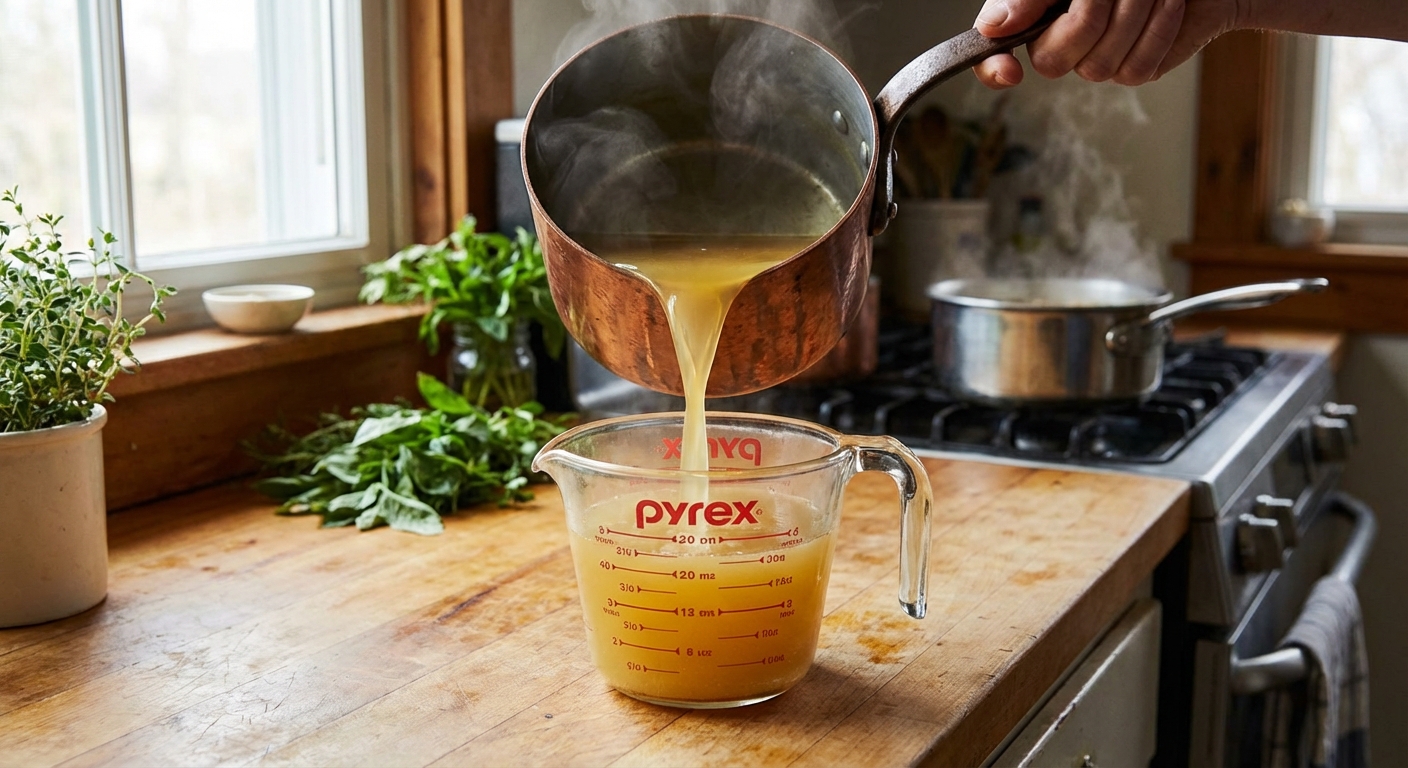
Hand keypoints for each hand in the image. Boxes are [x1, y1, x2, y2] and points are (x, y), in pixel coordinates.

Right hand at [972, 0, 1239, 87]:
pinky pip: (1136, 69)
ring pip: (1097, 67)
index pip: (991, 53)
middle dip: (1088, 15)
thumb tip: (993, 26)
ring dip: (1131, 13)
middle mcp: (1059, 41)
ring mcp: (1097, 59)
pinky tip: (1167, 4)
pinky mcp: (1136, 68)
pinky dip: (1158, 30)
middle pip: (1051, 61)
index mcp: (1032, 12)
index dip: (993, 68)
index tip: (1009, 71)